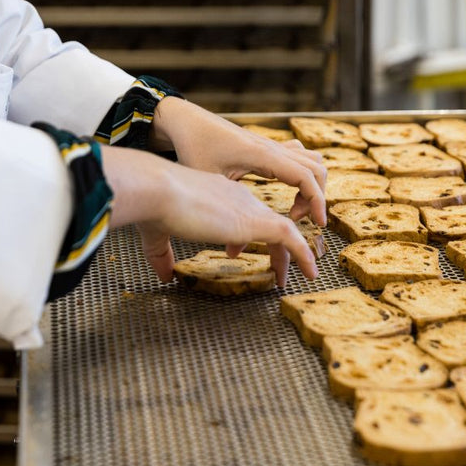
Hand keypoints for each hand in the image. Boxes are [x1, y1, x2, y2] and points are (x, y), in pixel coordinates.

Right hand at [100, 146, 316, 285]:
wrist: (159, 190)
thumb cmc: (155, 207)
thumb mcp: (157, 235)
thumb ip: (161, 255)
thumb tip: (163, 276)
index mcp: (220, 195)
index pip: (242, 216)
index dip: (243, 237)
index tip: (237, 254)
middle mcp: (239, 199)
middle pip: (268, 223)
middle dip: (277, 248)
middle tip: (281, 272)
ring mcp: (249, 209)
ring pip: (284, 231)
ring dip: (294, 254)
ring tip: (302, 275)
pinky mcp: (255, 222)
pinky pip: (291, 238)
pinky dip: (303, 254)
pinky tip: (309, 271)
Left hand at [150, 97, 326, 225]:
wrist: (185, 121)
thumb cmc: (193, 148)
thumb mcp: (208, 183)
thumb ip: (223, 216)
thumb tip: (235, 252)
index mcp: (264, 156)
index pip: (307, 178)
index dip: (317, 203)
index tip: (316, 224)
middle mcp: (273, 147)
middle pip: (317, 169)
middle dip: (316, 197)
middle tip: (298, 220)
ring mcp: (271, 144)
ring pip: (311, 160)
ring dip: (312, 184)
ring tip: (295, 207)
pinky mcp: (265, 146)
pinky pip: (298, 155)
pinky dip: (303, 172)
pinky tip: (286, 189)